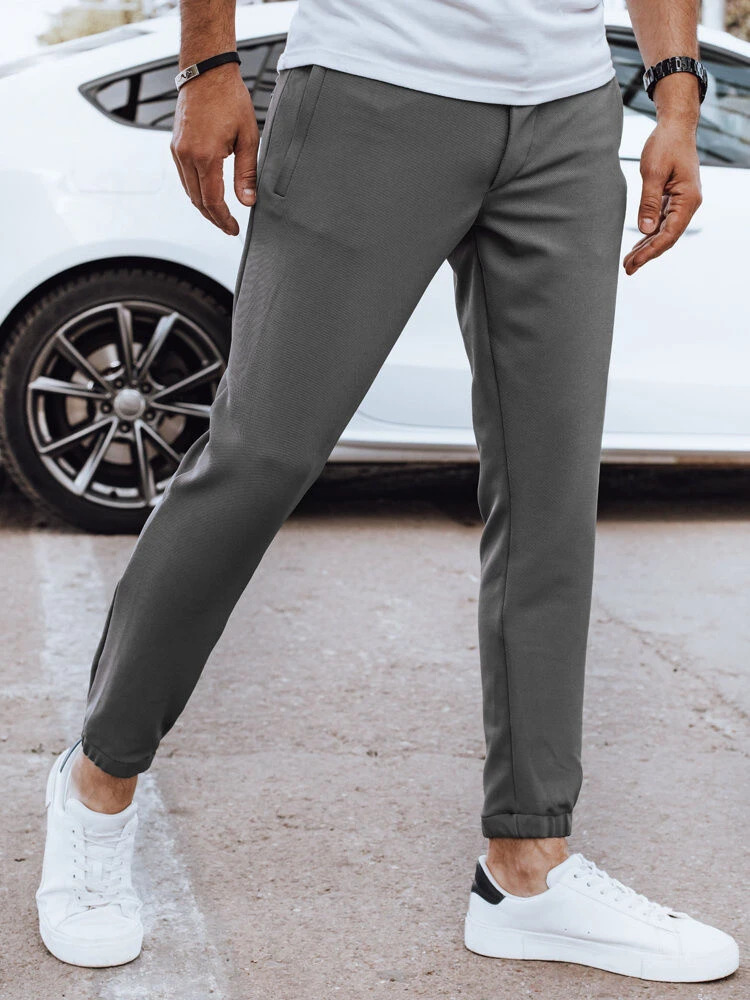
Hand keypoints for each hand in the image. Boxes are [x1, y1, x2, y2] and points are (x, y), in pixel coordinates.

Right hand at [170, 64, 258, 235]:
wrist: (206, 72)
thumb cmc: (230, 99)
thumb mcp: (248, 138)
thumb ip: (247, 173)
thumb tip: (248, 201)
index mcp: (205, 155)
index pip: (212, 201)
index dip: (223, 219)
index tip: (234, 229)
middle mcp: (186, 155)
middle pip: (197, 200)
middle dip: (213, 218)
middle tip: (228, 227)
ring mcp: (178, 150)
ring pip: (189, 191)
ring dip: (203, 207)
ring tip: (220, 215)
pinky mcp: (175, 145)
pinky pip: (184, 177)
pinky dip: (195, 191)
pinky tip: (208, 195)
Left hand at [623, 120, 701, 275]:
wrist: (675, 127)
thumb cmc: (665, 144)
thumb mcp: (652, 172)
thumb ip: (648, 202)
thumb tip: (645, 230)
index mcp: (687, 199)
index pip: (668, 234)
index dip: (650, 251)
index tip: (634, 263)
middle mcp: (688, 204)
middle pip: (667, 237)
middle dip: (647, 254)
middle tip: (627, 269)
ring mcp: (682, 202)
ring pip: (664, 232)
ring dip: (647, 247)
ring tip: (629, 262)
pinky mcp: (674, 199)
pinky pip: (662, 222)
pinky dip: (649, 234)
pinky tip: (637, 245)